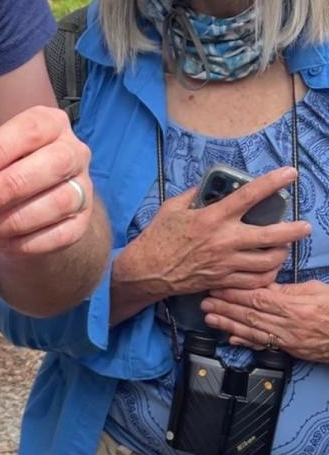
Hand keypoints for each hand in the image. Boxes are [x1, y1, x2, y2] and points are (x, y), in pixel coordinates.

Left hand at [0, 105, 93, 253]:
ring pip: (60, 202)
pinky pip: (61, 234)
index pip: (30, 129)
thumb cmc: (6, 170)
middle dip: (10, 186)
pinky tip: (4, 242)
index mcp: (51, 124)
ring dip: (16, 219)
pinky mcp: (81, 222)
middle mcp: (74, 152)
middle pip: (54, 163)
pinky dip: (28, 242)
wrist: (30, 204)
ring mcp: (83, 188)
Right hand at [117, 165, 307, 300]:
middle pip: (271, 236)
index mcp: (213, 217)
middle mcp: (224, 240)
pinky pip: (255, 281)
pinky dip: (267, 274)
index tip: (290, 173)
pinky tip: (269, 268)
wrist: (148, 270)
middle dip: (294, 230)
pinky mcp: (224, 280)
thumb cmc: (159, 236)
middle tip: (305, 226)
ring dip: (282, 253)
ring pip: (268, 261)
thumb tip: (212, 186)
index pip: (250, 196)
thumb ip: (195, 195)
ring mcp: (226, 263)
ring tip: (285, 247)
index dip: (273, 182)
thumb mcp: (173, 207)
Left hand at [202, 279, 328, 361]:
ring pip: (252, 331)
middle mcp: (289, 325)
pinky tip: (231, 338)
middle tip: (205, 301)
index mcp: (296, 307)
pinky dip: (246, 342)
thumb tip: (267, 285)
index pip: (258, 297)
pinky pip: (265, 345)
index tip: (219, 285)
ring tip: (210, 317)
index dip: (236, 292)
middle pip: (250, 315)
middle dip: (225, 307)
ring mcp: (289, 340)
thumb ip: (291, 289)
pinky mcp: (292, 350)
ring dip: (228, 324)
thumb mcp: (318, 291)